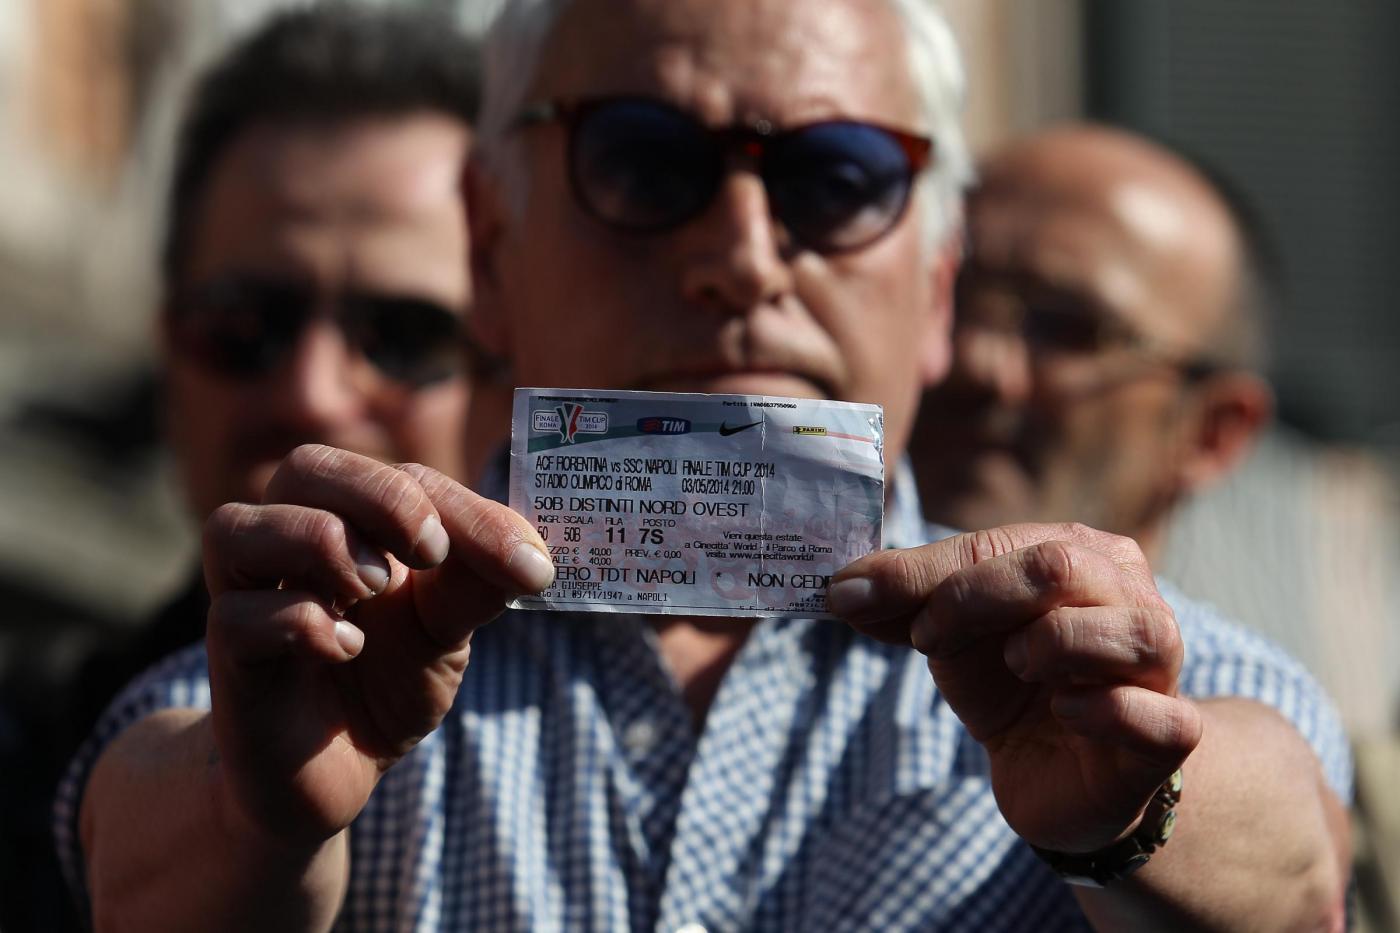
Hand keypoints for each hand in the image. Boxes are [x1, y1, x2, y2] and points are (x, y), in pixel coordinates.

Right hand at [201, 444, 554, 844]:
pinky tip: (347, 648)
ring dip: (319, 543)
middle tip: (431, 552)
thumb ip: (477, 587)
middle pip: (304, 469)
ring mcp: (248, 600)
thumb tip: (533, 561)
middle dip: (378, 496)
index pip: (399, 478)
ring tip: (375, 590)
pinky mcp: (230, 662)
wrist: (336, 776)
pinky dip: (299, 621)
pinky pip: (235, 616)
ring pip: (238, 527)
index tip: (525, 563)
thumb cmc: (385, 684)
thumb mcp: (445, 632)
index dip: (464, 508)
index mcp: (350, 526)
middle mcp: (289, 549)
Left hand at [828, 523, 1201, 852]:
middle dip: (973, 598)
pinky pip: (1157, 715)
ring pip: (1132, 630)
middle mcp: (1132, 597)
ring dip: (1053, 646)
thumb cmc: (1009, 686)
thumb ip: (903, 602)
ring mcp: (1160, 667)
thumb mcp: (948, 635)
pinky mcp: (1169, 735)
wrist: (1057, 775)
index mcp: (1081, 554)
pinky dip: (1102, 710)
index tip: (856, 598)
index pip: (999, 544)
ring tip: (1018, 666)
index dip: (925, 575)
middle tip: (929, 639)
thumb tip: (839, 588)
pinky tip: (1064, 713)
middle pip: (1060, 567)